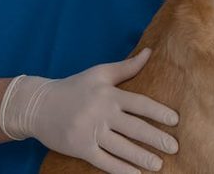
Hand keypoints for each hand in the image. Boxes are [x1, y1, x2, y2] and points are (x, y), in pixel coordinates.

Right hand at [0, 48, 178, 173]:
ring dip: (141, 157)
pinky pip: (104, 161)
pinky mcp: (80, 148)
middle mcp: (101, 113)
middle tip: (174, 147)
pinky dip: (120, 169)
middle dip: (156, 138)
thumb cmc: (74, 87)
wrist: (38, 106)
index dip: (158, 112)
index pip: (140, 103)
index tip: (175, 120)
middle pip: (134, 128)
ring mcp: (90, 132)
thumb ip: (127, 66)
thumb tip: (150, 52)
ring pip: (121, 148)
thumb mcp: (99, 73)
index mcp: (109, 94)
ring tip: (158, 165)